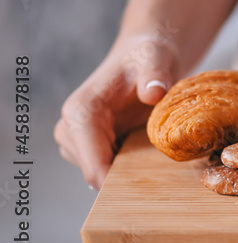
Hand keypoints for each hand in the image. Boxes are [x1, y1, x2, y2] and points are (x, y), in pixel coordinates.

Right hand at [54, 29, 177, 188]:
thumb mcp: (156, 58)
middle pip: (96, 174)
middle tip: (161, 167)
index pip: (94, 164)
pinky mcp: (88, 146)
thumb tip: (153, 93)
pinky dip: (127, 166)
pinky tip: (146, 152)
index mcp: (81, 112)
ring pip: (101, 175)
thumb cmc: (148, 56)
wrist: (144, 55)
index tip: (150, 187)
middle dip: (127, 177)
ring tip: (154, 151)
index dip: (119, 181)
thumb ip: (155, 75)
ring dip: (128, 171)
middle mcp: (70, 128)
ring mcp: (76, 140)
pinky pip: (107, 168)